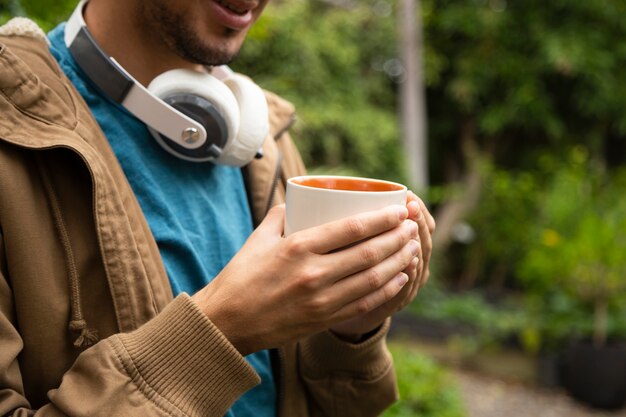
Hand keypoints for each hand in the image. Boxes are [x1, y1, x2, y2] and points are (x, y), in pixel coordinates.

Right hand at [191, 204, 418, 354]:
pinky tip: (400, 277)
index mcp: (297, 247)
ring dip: (398, 261)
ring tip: (414, 248)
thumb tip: (302, 199)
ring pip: (372, 278)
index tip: (399, 210)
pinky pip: (364, 303)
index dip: (382, 219)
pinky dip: (386, 289)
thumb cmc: (241, 276)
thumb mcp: (259, 237)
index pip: (351, 228)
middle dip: (397, 238)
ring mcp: (320, 300)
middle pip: (369, 253)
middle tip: (411, 226)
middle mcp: (313, 273)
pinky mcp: (323, 319)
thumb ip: (283, 214)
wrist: (226, 323)